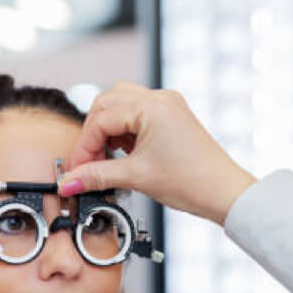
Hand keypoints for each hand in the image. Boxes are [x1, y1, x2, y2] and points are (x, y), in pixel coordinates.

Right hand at [59, 81, 256, 225]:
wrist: (223, 192)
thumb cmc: (193, 181)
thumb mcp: (136, 178)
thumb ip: (97, 176)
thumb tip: (70, 181)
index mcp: (152, 107)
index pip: (101, 119)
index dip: (84, 146)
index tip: (77, 169)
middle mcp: (160, 99)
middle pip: (106, 104)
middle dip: (93, 134)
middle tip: (88, 163)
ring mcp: (168, 105)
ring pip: (120, 105)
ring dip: (107, 130)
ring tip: (108, 158)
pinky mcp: (172, 116)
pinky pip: (137, 113)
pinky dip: (124, 131)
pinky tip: (124, 154)